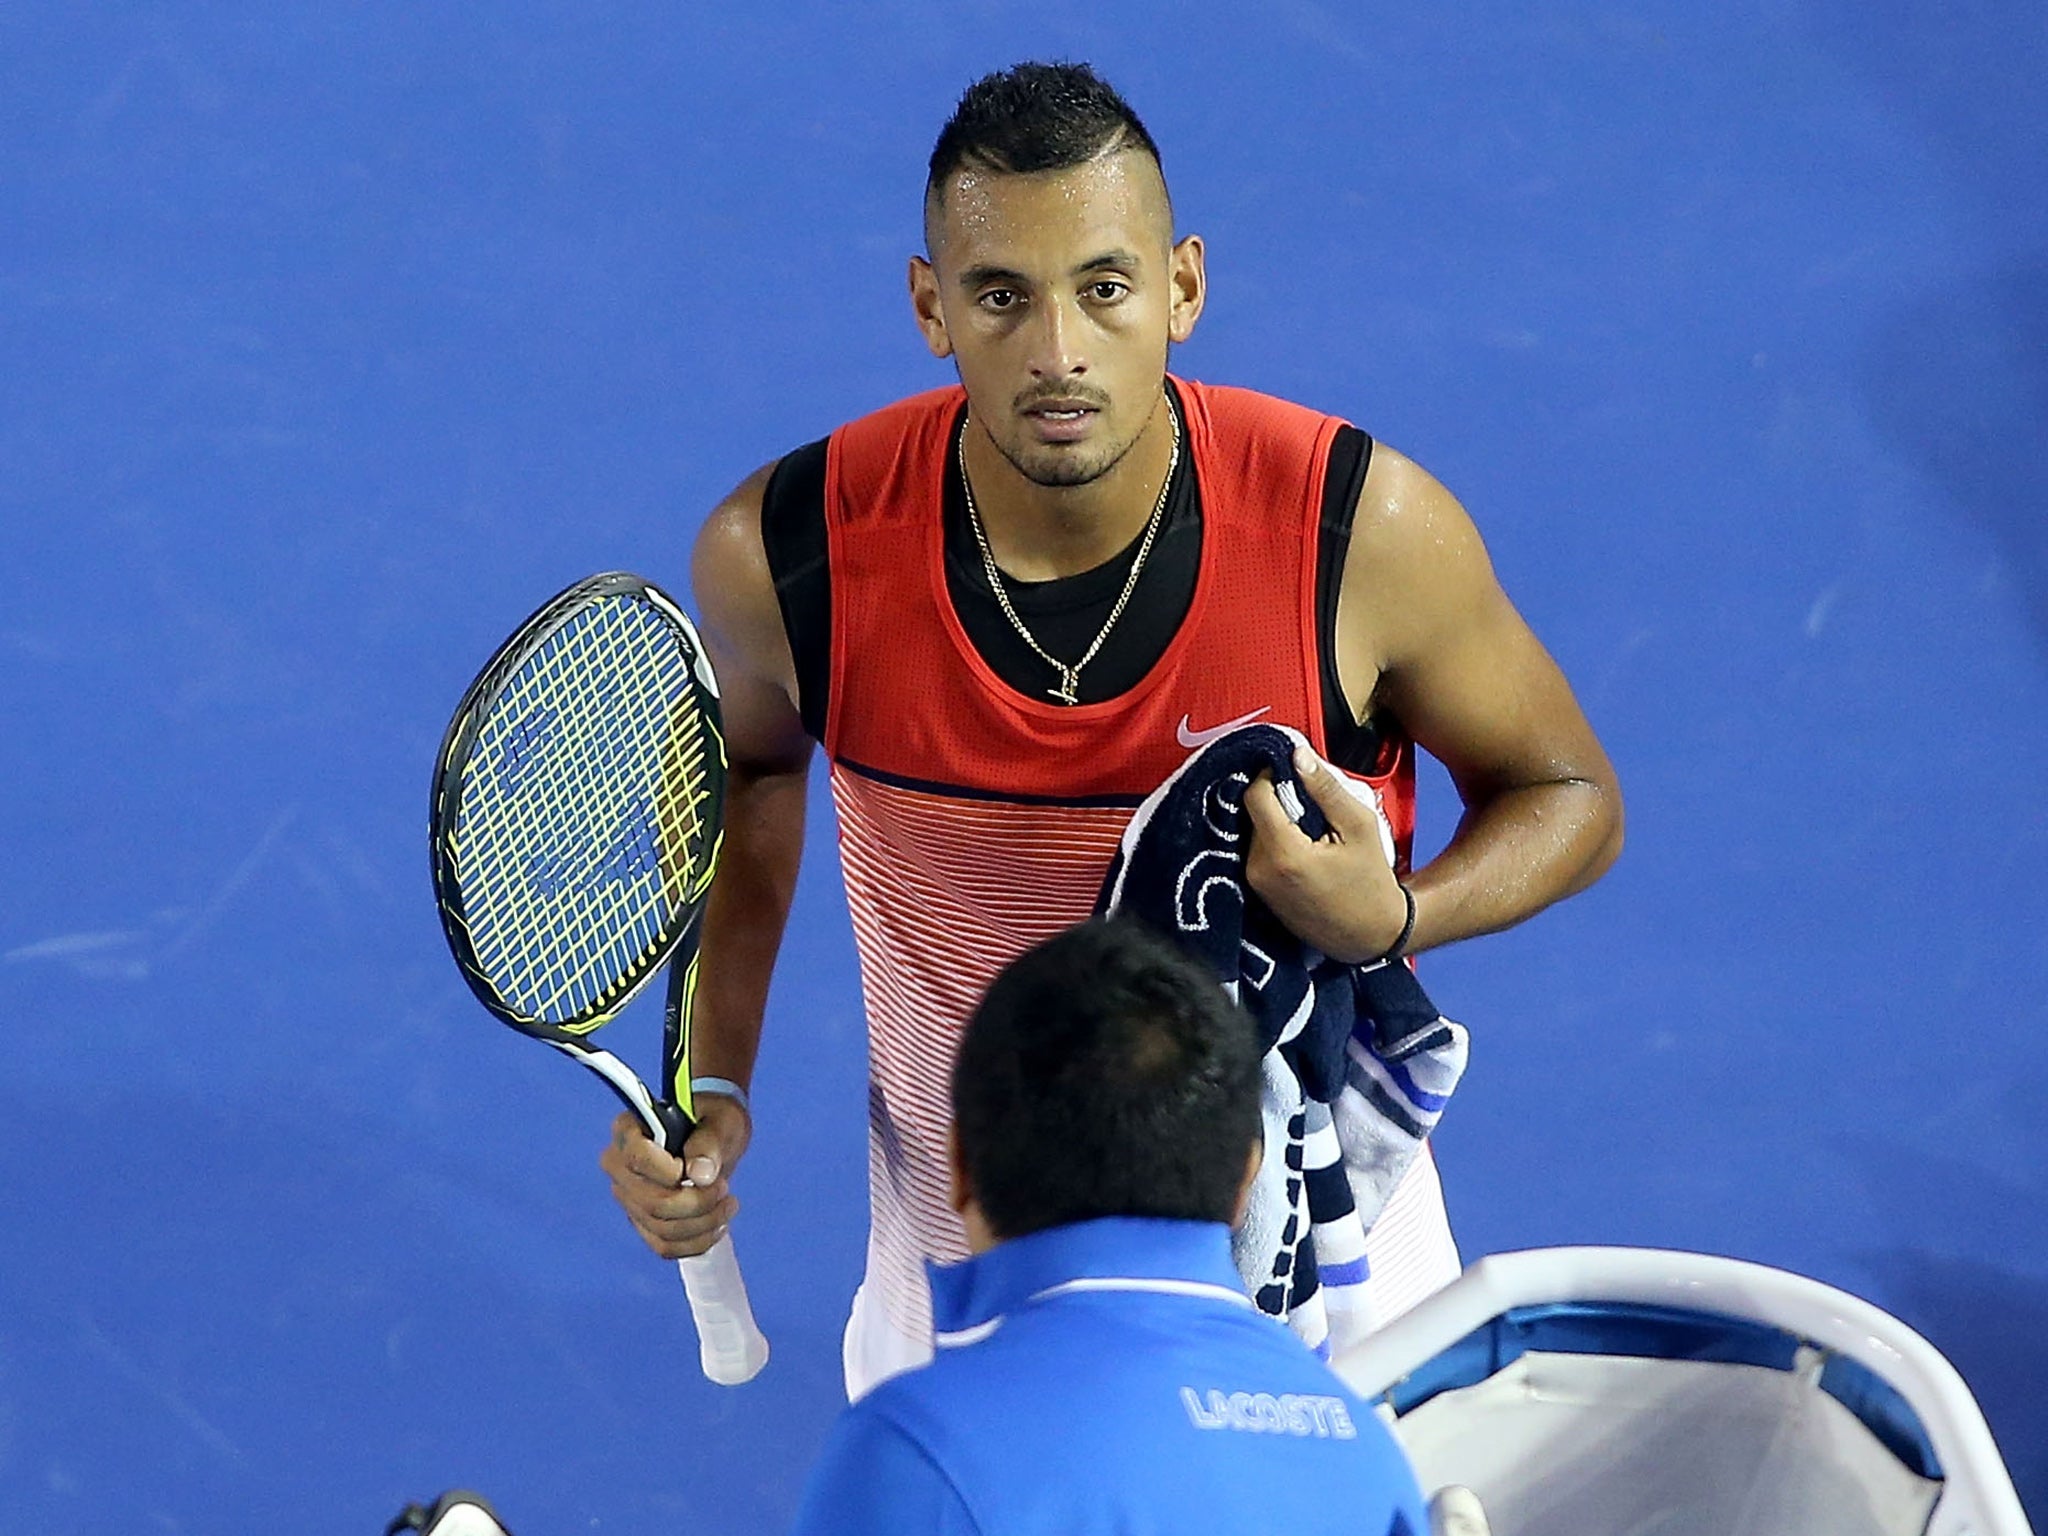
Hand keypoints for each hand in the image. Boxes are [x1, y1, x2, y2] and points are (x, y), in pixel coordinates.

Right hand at [599, 1094, 751, 1259]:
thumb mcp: (720, 1120)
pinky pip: (664, 1245)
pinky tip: (718, 1225)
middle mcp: (618, 1166)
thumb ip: (709, 1142)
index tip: (703, 1171)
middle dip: (697, 1203)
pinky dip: (696, 1242)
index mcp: (628, 1130)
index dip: (671, 1172)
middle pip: (651, 1202)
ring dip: (703, 1223)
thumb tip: (700, 1175)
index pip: (637, 1158)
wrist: (712, 1141)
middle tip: (725, 1189)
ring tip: (728, 1204)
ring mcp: (627, 1197)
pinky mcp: (641, 1221)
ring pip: (661, 1228)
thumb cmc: (713, 1121)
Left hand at [1243, 742, 1408, 963]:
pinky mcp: (1257, 894)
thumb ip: (1325, 788)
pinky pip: (1256, 853)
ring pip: (1254, 831)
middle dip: (1277, 800)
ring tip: (1310, 830)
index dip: (1271, 775)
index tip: (1293, 772)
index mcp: (1282, 853)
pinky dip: (1275, 842)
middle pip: (1253, 813)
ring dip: (1276, 822)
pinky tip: (1303, 848)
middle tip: (1310, 804)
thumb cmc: (1371, 882)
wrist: (1372, 936)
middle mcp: (1258, 869)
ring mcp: (1255, 884)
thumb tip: (1297, 754)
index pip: (1254, 795)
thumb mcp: (1359, 826)